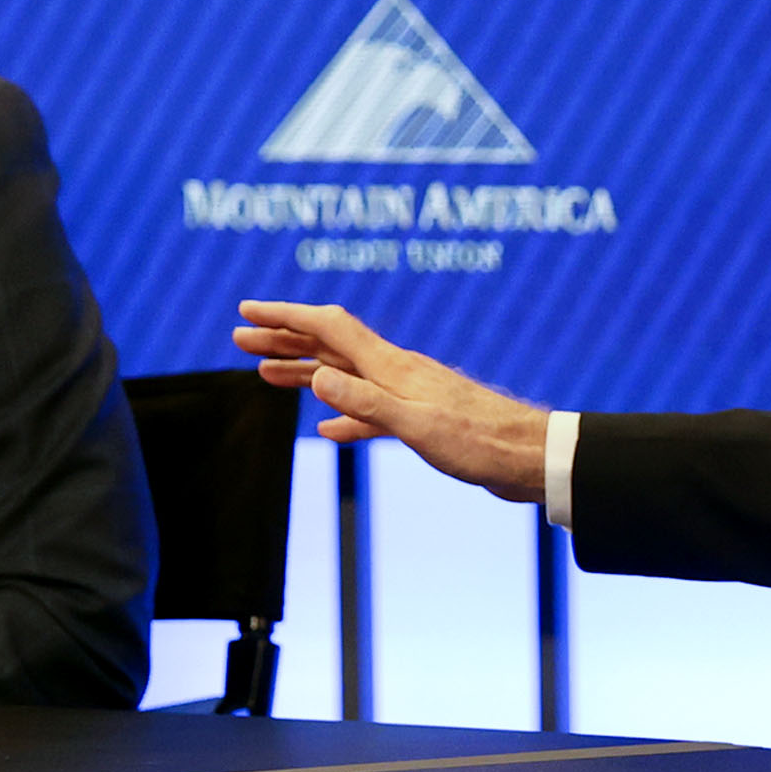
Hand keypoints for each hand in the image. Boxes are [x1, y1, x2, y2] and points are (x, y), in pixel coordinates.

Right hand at [234, 301, 550, 502]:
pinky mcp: (421, 421)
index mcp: (392, 367)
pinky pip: (367, 411)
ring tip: (266, 371)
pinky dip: (340, 414)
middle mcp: (396, 372)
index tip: (248, 312)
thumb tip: (317, 379)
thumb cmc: (480, 444)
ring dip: (304, 371)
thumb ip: (367, 404)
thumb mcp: (417, 427)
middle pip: (330, 346)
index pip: (329, 328)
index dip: (286, 316)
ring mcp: (408, 394)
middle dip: (284, 338)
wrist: (530, 459)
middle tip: (240, 338)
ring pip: (344, 376)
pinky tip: (325, 427)